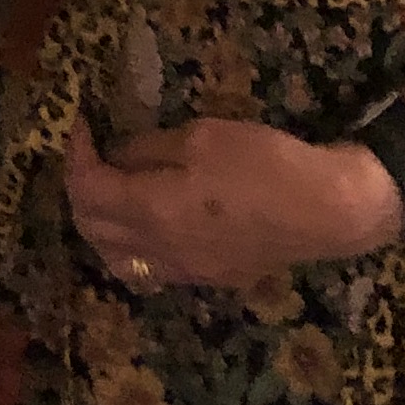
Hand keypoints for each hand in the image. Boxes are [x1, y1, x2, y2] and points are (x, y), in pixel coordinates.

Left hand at [62, 116, 399, 291]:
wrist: (328, 211)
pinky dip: (133, 245)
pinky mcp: (212, 278)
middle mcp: (161, 251)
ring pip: (118, 260)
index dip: (76, 155)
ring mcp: (187, 272)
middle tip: (89, 155)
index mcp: (153, 213)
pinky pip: (152, 268)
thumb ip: (150, 148)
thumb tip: (119, 156)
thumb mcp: (201, 137)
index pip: (88, 190)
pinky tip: (148, 221)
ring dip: (101, 226)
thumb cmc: (264, 164)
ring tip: (109, 191)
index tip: (82, 126)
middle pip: (94, 231)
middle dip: (81, 190)